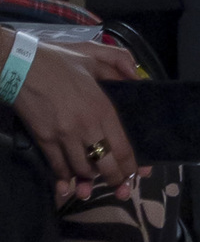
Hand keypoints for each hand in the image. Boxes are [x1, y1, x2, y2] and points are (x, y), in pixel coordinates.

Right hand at [5, 35, 142, 206]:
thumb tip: (137, 77)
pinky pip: (58, 168)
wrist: (19, 65)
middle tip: (120, 187)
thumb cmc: (58, 59)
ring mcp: (63, 136)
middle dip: (116, 181)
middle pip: (106, 165)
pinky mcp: (43, 140)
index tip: (137, 173)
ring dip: (90, 180)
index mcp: (102, 107)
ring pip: (82, 170)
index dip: (132, 166)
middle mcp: (85, 127)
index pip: (123, 147)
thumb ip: (120, 62)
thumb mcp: (94, 53)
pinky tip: (69, 186)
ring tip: (95, 183)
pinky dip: (65, 179)